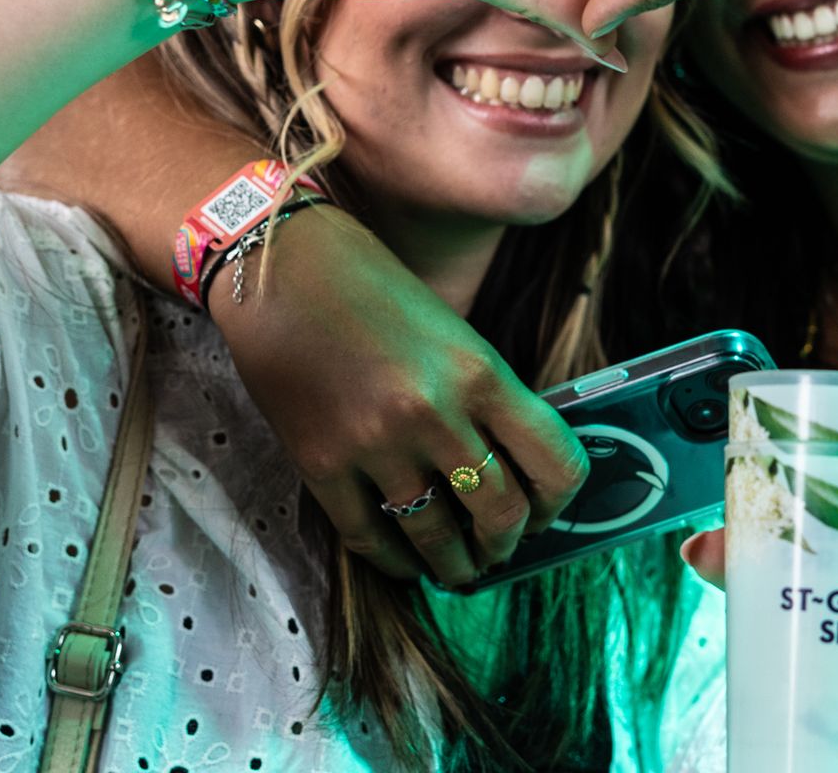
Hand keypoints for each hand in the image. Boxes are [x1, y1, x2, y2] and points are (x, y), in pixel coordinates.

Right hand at [219, 209, 587, 586]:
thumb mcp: (452, 332)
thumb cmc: (370, 286)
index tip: (545, 513)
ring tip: (455, 569)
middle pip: (502, 514)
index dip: (558, 505)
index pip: (556, 465)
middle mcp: (437, 414)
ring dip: (454, 565)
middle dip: (506, 544)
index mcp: (481, 373)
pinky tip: (404, 562)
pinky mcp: (321, 465)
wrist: (279, 268)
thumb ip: (483, 397)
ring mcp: (377, 444)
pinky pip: (370, 538)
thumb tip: (509, 469)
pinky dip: (395, 562)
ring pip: (437, 538)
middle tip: (497, 549)